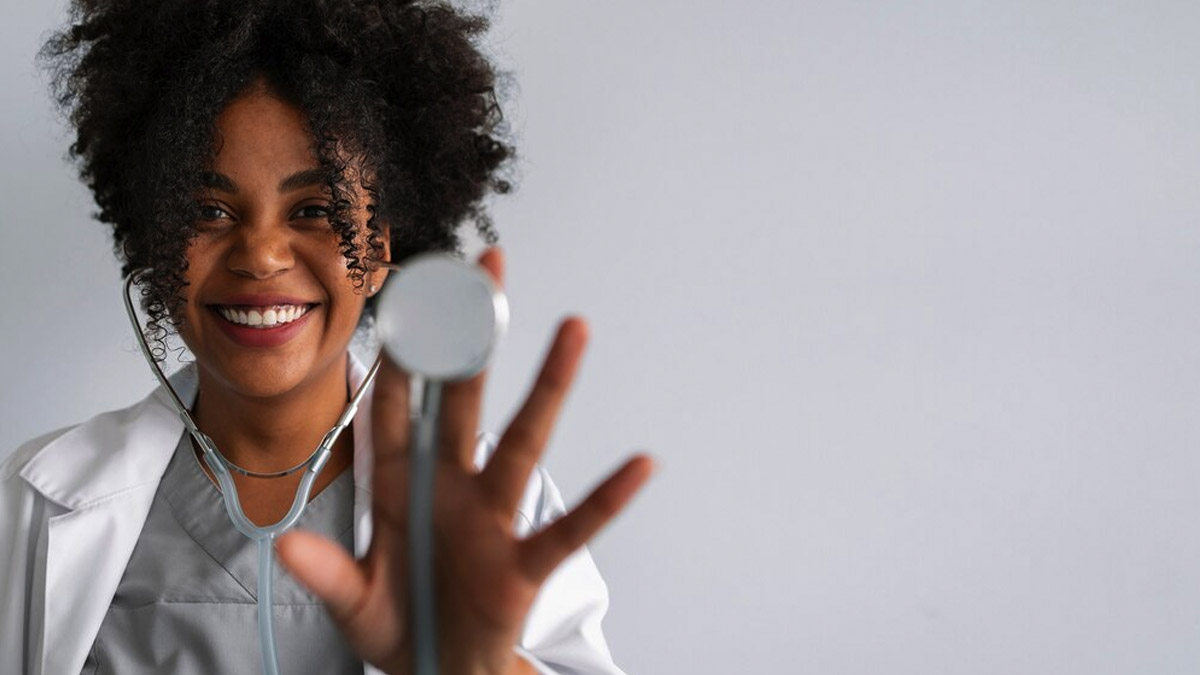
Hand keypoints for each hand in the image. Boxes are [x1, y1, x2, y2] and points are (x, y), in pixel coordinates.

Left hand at [276, 248, 652, 674]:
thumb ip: (326, 572)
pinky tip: (640, 464)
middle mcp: (452, 488)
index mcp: (401, 488)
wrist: (436, 669)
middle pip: (464, 401)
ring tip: (574, 328)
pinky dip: (606, 498)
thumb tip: (284, 543)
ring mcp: (492, 520)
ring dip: (548, 387)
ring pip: (522, 442)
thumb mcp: (352, 601)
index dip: (399, 359)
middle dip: (474, 337)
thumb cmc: (397, 622)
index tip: (405, 302)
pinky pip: (571, 527)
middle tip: (489, 271)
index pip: (395, 411)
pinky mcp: (525, 564)